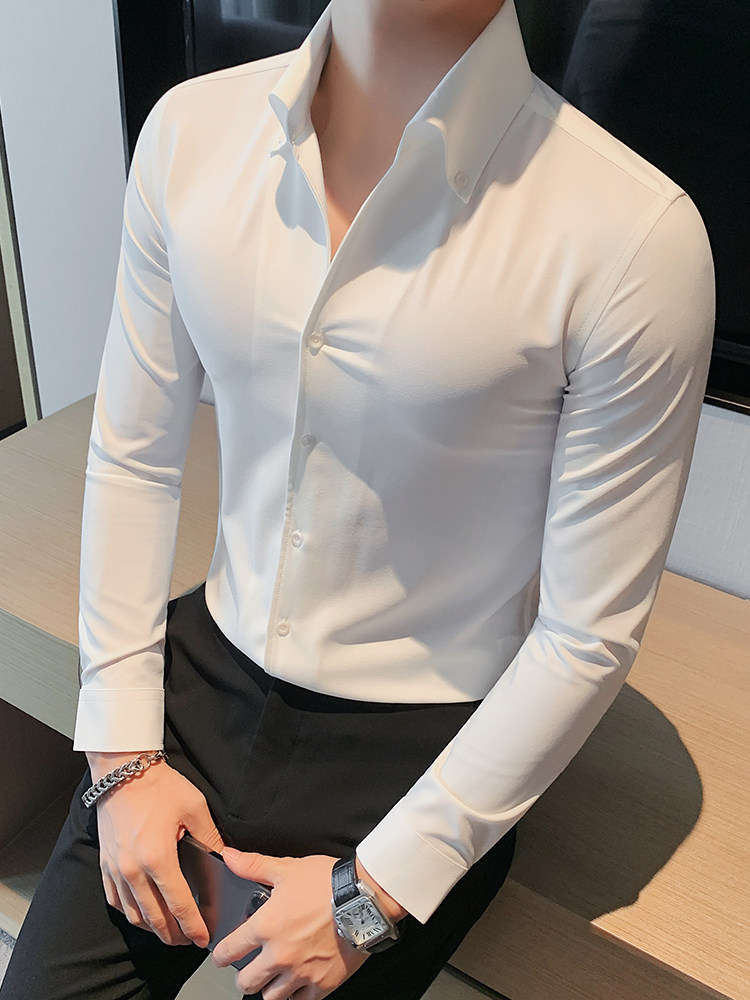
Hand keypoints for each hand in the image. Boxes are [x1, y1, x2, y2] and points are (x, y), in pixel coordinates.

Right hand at [90, 752, 224, 947]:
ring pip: (134, 913)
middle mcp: (133, 870)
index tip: (202, 939)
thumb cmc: (159, 786)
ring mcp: (116, 869)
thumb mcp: (194, 807)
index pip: (179, 905)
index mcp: (158, 858)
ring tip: (168, 931)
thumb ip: (210, 838)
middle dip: (173, 935)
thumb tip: (225, 859)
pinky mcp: (105, 864)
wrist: (122, 771)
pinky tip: (142, 913)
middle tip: (188, 941)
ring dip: (152, 928)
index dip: (193, 926)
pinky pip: (115, 900)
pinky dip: (130, 912)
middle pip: (154, 917)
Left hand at [211, 851, 367, 999]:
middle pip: (247, 983)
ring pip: (272, 997)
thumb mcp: (287, 869)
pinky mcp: (323, 984)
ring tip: (275, 978)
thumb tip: (229, 857)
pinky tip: (299, 984)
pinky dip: (297, 994)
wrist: (364, 897)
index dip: (221, 955)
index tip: (221, 957)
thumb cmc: (327, 883)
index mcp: (267, 927)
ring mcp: (301, 973)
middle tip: (250, 971)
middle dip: (245, 977)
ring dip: (270, 988)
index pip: (230, 951)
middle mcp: (280, 955)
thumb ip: (254, 865)